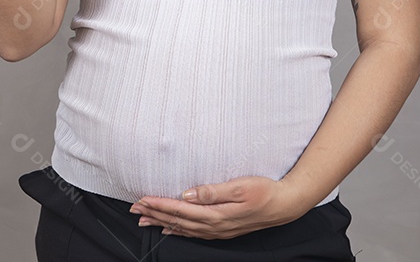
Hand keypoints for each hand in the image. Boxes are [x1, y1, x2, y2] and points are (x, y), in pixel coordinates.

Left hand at [128, 176, 305, 239]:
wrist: (285, 205)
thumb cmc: (265, 191)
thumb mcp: (240, 186)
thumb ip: (213, 191)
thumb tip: (188, 194)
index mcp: (216, 213)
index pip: (180, 209)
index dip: (160, 204)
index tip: (143, 199)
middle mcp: (214, 225)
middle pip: (178, 220)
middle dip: (154, 214)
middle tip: (135, 209)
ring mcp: (218, 230)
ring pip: (183, 228)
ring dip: (162, 222)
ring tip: (144, 220)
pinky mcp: (222, 229)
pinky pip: (194, 233)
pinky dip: (178, 230)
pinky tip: (170, 229)